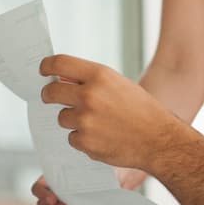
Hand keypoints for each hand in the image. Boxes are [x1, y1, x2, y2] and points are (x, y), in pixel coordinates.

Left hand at [40, 54, 188, 170]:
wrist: (160, 140)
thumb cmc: (142, 110)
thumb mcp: (119, 85)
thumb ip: (91, 81)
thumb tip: (62, 80)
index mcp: (99, 75)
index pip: (59, 63)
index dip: (46, 66)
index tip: (43, 71)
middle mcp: (89, 95)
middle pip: (51, 92)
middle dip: (48, 95)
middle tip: (50, 97)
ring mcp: (85, 120)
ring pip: (61, 118)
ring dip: (72, 121)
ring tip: (96, 123)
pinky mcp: (85, 141)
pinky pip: (72, 138)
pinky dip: (82, 140)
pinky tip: (102, 138)